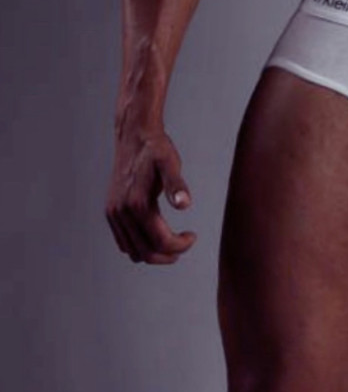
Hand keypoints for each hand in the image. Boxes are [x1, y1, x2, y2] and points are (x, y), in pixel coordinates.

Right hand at [105, 125, 196, 263]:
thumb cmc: (156, 149)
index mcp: (137, 203)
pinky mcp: (111, 211)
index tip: (193, 237)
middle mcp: (121, 212)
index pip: (160, 240)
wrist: (134, 136)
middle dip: (167, 255)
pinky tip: (155, 235)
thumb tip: (184, 205)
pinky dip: (139, 246)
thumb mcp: (171, 163)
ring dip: (154, 253)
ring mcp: (113, 213)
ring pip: (132, 250)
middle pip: (145, 252)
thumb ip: (176, 185)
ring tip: (173, 243)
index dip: (179, 245)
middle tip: (185, 245)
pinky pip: (123, 241)